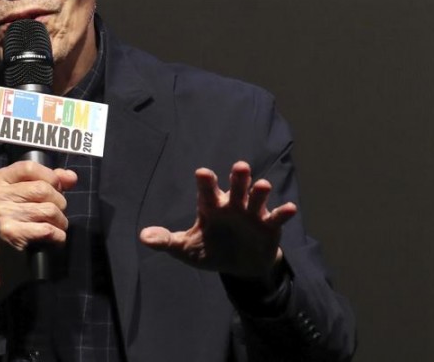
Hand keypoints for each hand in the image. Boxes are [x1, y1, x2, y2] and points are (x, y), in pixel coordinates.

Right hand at [0, 160, 76, 310]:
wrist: (0, 265)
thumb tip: (71, 176)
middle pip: (43, 189)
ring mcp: (0, 212)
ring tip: (54, 230)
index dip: (50, 177)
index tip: (56, 189)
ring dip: (60, 222)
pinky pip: (48, 229)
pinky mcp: (9, 232)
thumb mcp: (29, 200)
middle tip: (54, 217)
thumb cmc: (17, 228)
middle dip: (58, 204)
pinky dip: (58, 237)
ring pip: (49, 209)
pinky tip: (51, 241)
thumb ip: (49, 183)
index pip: (29, 166)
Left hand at [139, 161, 296, 280]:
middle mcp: (232, 204)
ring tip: (261, 186)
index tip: (203, 173)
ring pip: (256, 197)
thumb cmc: (211, 250)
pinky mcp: (269, 227)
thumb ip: (167, 241)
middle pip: (235, 187)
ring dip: (260, 191)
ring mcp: (252, 213)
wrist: (239, 267)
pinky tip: (289, 209)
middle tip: (240, 167)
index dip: (206, 182)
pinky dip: (283, 213)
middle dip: (238, 178)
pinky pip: (277, 218)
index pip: (207, 191)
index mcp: (211, 206)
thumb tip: (143, 237)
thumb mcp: (187, 249)